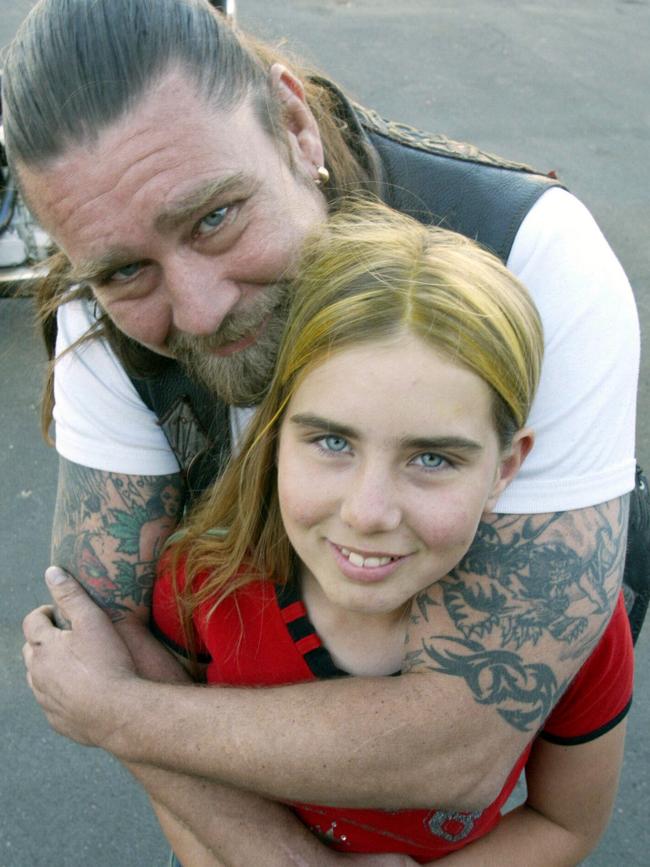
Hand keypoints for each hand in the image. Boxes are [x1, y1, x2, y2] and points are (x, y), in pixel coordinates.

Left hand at [22, 566, 138, 745]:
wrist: (117, 712)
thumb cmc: (107, 662)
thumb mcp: (92, 620)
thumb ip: (71, 595)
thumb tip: (52, 572)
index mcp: (43, 647)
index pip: (32, 622)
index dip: (44, 613)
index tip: (57, 612)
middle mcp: (37, 674)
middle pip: (31, 651)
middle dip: (43, 640)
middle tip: (66, 636)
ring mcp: (45, 700)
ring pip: (38, 679)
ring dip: (49, 668)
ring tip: (73, 664)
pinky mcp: (57, 720)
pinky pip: (52, 703)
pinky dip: (60, 693)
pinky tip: (80, 692)